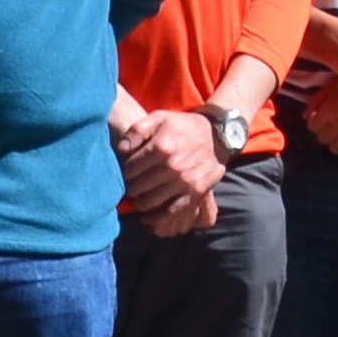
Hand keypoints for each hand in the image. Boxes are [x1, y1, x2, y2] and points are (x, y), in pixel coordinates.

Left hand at [121, 106, 224, 232]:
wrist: (216, 135)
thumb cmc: (182, 126)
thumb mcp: (159, 118)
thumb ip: (137, 130)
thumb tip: (122, 149)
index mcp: (162, 146)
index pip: (129, 170)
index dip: (123, 172)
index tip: (126, 172)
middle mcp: (173, 165)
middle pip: (136, 188)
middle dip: (130, 188)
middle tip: (130, 186)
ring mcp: (185, 181)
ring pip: (148, 202)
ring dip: (139, 202)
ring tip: (140, 196)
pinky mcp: (196, 192)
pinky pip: (170, 212)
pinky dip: (156, 218)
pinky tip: (148, 216)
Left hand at [299, 82, 337, 157]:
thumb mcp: (336, 83)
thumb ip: (318, 99)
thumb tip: (306, 116)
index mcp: (331, 110)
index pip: (312, 126)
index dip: (315, 122)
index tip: (320, 119)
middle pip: (322, 139)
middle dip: (325, 132)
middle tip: (332, 125)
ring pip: (336, 149)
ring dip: (337, 142)